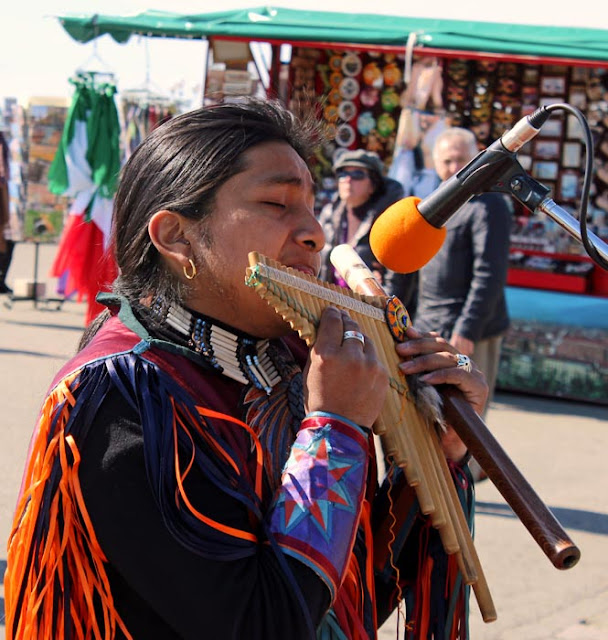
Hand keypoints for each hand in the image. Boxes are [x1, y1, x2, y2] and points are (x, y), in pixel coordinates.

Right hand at [303, 307, 388, 427]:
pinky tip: (361, 363)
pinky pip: (375, 357)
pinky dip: (368, 357)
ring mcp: (369, 365)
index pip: (333, 320)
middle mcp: (349, 356)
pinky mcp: (382, 375)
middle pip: (351, 326)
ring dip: (358, 338)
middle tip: (343, 320)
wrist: (338, 428)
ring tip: (353, 342)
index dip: (332, 313)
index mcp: (326, 354)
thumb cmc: (318, 400)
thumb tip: (327, 329)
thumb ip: (319, 348)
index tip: (332, 311)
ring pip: (366, 339)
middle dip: (346, 321)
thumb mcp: (310, 371)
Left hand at [395, 326, 488, 420]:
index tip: (404, 333)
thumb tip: (400, 348)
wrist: (451, 437)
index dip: (422, 336)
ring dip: (423, 361)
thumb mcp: (423, 384)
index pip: (439, 342)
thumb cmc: (434, 410)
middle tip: (399, 349)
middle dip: (419, 346)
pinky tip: (424, 380)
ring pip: (448, 358)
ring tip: (404, 368)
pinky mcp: (478, 387)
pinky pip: (457, 375)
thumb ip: (418, 367)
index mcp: (455, 360)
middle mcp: (467, 364)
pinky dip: (439, 376)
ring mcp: (475, 374)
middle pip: (442, 346)